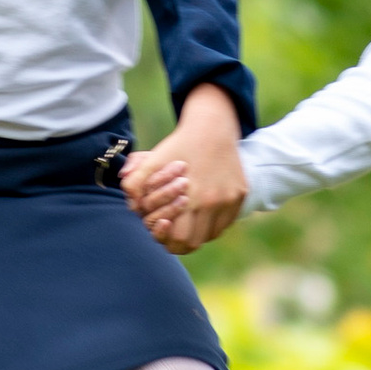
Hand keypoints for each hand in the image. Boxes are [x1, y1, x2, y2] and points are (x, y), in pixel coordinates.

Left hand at [123, 83, 247, 256]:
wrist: (213, 127)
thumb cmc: (179, 144)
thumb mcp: (154, 159)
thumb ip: (136, 181)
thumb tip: (131, 204)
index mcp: (191, 197)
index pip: (179, 239)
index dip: (166, 239)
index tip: (161, 228)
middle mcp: (213, 202)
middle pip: (194, 242)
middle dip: (179, 241)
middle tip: (170, 231)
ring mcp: (229, 200)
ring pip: (211, 234)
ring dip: (197, 233)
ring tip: (185, 221)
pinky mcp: (240, 195)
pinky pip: (225, 222)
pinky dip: (212, 223)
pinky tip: (201, 212)